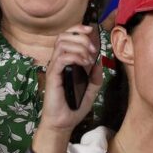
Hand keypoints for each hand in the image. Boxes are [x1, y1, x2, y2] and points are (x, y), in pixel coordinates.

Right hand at [31, 24, 102, 152]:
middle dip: (81, 38)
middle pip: (64, 36)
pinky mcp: (52, 76)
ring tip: (89, 59)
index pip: (67, 37)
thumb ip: (96, 77)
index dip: (78, 29)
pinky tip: (84, 64)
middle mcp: (58, 62)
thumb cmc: (73, 107)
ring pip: (62, 43)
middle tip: (93, 51)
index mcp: (65, 62)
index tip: (91, 30)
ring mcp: (54, 68)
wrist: (63, 123)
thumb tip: (100, 62)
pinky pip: (61, 58)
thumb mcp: (91, 91)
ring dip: (79, 46)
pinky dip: (75, 56)